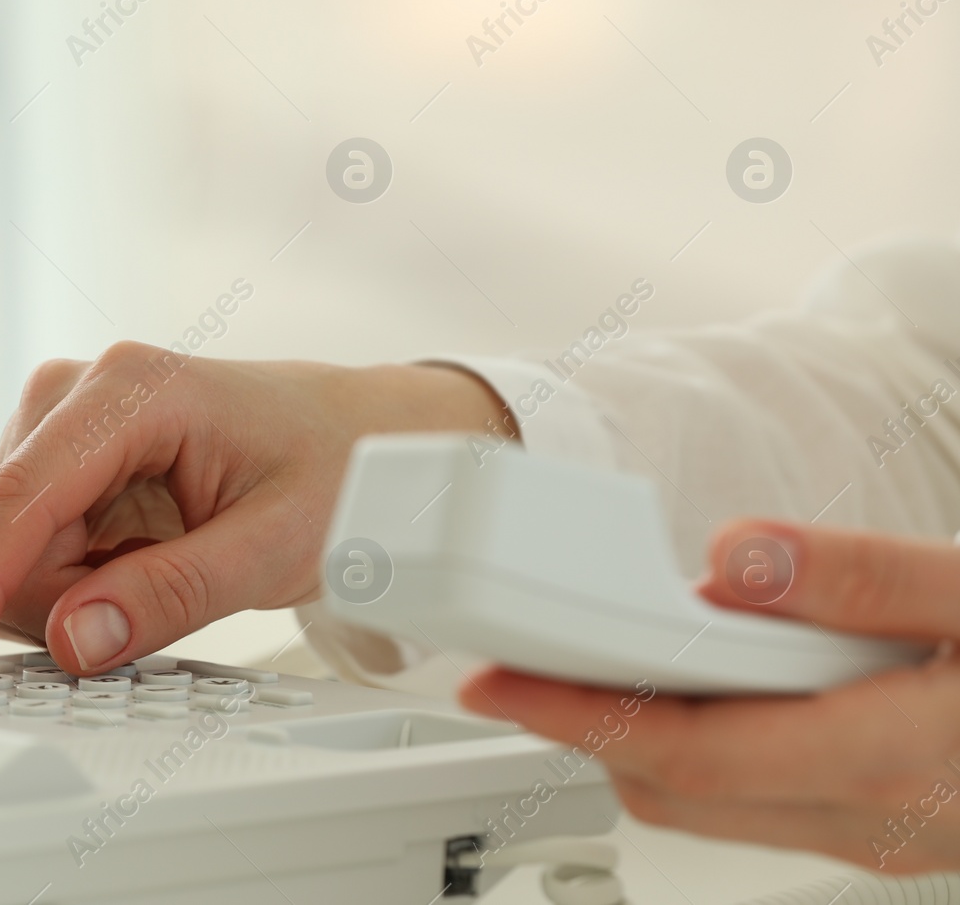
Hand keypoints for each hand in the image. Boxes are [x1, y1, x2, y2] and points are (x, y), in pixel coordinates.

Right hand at [0, 341, 511, 684]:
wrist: (362, 435)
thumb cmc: (334, 466)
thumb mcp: (273, 544)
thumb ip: (172, 594)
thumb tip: (75, 640)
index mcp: (131, 390)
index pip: (21, 497)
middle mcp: (82, 393)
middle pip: (10, 536)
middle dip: (61, 600)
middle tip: (161, 599)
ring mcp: (67, 423)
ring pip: (15, 549)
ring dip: (75, 590)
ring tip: (170, 565)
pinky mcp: (68, 457)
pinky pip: (37, 547)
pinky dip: (81, 579)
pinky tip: (143, 560)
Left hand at [458, 518, 959, 873]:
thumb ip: (863, 574)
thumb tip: (736, 558)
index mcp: (894, 757)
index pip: (686, 750)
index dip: (575, 714)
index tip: (500, 679)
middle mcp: (876, 819)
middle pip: (679, 790)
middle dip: (584, 731)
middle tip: (517, 669)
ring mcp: (883, 836)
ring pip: (715, 806)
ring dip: (638, 744)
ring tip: (586, 671)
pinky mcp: (890, 827)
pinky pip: (760, 804)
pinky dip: (702, 755)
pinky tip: (697, 696)